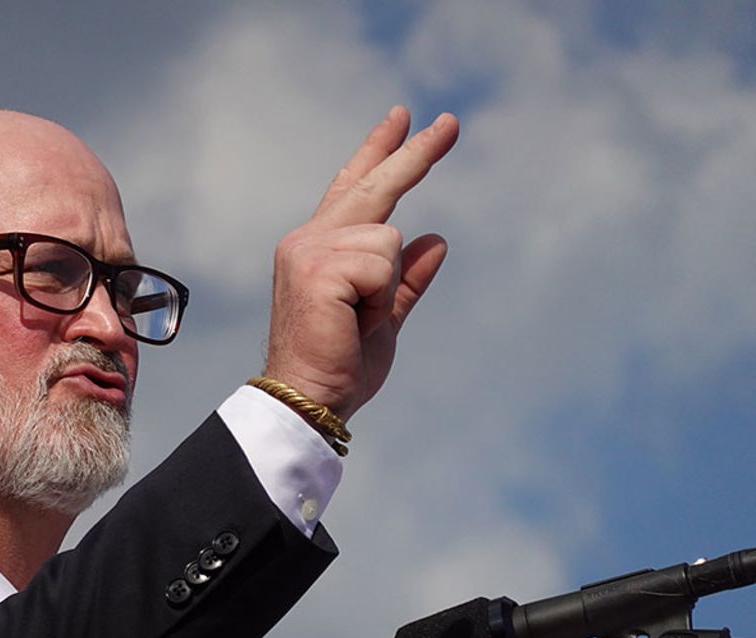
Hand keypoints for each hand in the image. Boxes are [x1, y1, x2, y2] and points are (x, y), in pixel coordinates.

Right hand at [264, 106, 458, 422]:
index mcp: (319, 248)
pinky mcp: (318, 267)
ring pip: (388, 238)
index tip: (403, 117)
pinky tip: (352, 321)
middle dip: (414, 155)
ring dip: (385, 287)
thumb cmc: (340, 365)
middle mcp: (308, 240)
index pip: (353, 187)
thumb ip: (405, 279)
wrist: (308, 398)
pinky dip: (379, 299)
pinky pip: (382, 263)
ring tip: (356, 321)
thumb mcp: (385, 316)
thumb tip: (434, 239)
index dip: (378, 151)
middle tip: (451, 123)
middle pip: (373, 187)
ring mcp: (309, 250)